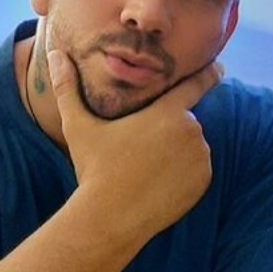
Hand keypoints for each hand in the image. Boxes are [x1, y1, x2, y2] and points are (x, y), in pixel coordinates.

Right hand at [48, 50, 221, 243]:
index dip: (209, 73)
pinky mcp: (202, 182)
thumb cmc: (94, 170)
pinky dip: (184, 174)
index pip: (198, 83)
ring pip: (192, 146)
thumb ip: (68, 88)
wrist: (110, 218)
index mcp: (167, 112)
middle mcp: (191, 131)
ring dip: (177, 152)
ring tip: (147, 170)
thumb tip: (54, 53)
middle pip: (185, 121)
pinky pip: (197, 171)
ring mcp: (200, 159)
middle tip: (141, 152)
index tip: (218, 67)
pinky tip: (158, 183)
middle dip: (169, 129)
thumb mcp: (78, 126)